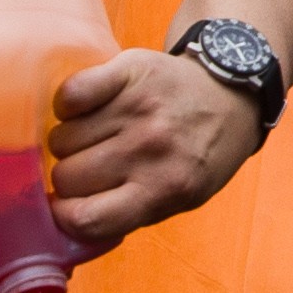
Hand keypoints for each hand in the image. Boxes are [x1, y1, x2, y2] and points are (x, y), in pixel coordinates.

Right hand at [43, 44, 268, 256]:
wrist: (230, 96)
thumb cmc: (200, 155)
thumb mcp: (181, 200)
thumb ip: (129, 214)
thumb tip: (67, 223)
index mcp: (164, 189)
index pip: (87, 218)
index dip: (66, 216)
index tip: (66, 207)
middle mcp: (150, 147)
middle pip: (67, 177)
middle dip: (71, 178)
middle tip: (93, 167)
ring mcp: (139, 107)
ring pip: (61, 139)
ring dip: (70, 142)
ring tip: (97, 136)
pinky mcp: (129, 70)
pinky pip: (70, 94)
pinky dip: (68, 105)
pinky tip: (87, 109)